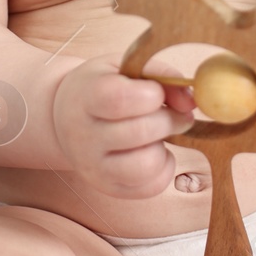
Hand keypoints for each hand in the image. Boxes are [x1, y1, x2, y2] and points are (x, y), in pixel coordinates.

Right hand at [53, 55, 195, 198]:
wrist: (64, 119)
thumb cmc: (101, 87)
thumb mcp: (123, 68)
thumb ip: (159, 75)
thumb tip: (190, 101)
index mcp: (85, 96)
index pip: (118, 99)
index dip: (151, 94)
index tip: (157, 91)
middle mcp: (84, 135)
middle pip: (139, 132)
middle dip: (170, 120)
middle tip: (177, 113)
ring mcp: (94, 166)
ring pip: (146, 165)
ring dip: (164, 147)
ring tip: (158, 135)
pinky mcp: (108, 187)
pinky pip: (151, 187)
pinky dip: (164, 168)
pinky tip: (154, 151)